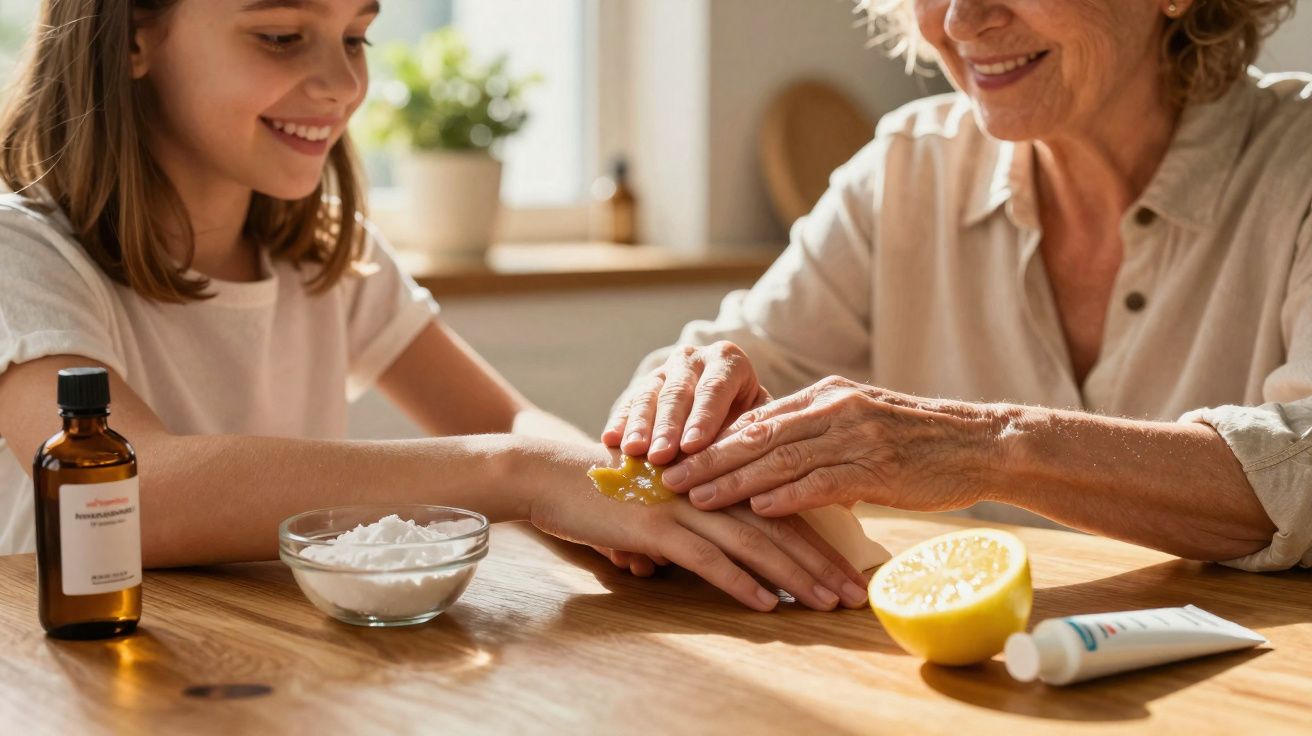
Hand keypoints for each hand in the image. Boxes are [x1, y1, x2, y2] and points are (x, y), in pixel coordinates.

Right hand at [530, 442, 869, 610]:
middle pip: (778, 528)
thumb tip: (682, 566)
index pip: (779, 511)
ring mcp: (684, 506)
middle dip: (823, 563)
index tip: (852, 570)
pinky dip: (741, 582)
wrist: (549, 475)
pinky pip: (707, 559)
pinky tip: (769, 603)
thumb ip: (677, 534)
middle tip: (858, 594)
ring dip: (796, 575)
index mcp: (715, 482)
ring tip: (830, 602)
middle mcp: (708, 490)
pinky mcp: (656, 526)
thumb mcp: (652, 511)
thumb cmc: (601, 494)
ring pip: (754, 543)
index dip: (818, 541)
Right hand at [602, 342, 770, 465]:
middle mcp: (694, 359)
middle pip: (678, 392)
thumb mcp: (758, 422)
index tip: (693, 446)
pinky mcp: (644, 385)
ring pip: (650, 395)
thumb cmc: (748, 423)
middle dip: (668, 426)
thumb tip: (738, 459)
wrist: (729, 410)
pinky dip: (620, 422)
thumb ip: (748, 435)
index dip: (703, 418)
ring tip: (633, 451)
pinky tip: (610, 441)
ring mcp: (665, 369)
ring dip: (640, 425)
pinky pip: (629, 402)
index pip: (715, 389)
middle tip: (659, 455)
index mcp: (728, 361)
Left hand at [658, 376, 1001, 516]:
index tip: (672, 455)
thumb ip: (816, 438)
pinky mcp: (879, 467)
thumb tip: (769, 465)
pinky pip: (823, 481)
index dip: (709, 438)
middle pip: (756, 435)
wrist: (981, 444)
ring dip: (733, 480)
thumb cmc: (919, 442)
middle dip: (706, 457)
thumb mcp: (861, 427)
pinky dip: (787, 495)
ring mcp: (857, 436)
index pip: (755, 418)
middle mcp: (835, 409)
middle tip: (665, 477)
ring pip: (781, 458)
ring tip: (695, 497)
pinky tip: (758, 508)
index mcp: (827, 396)